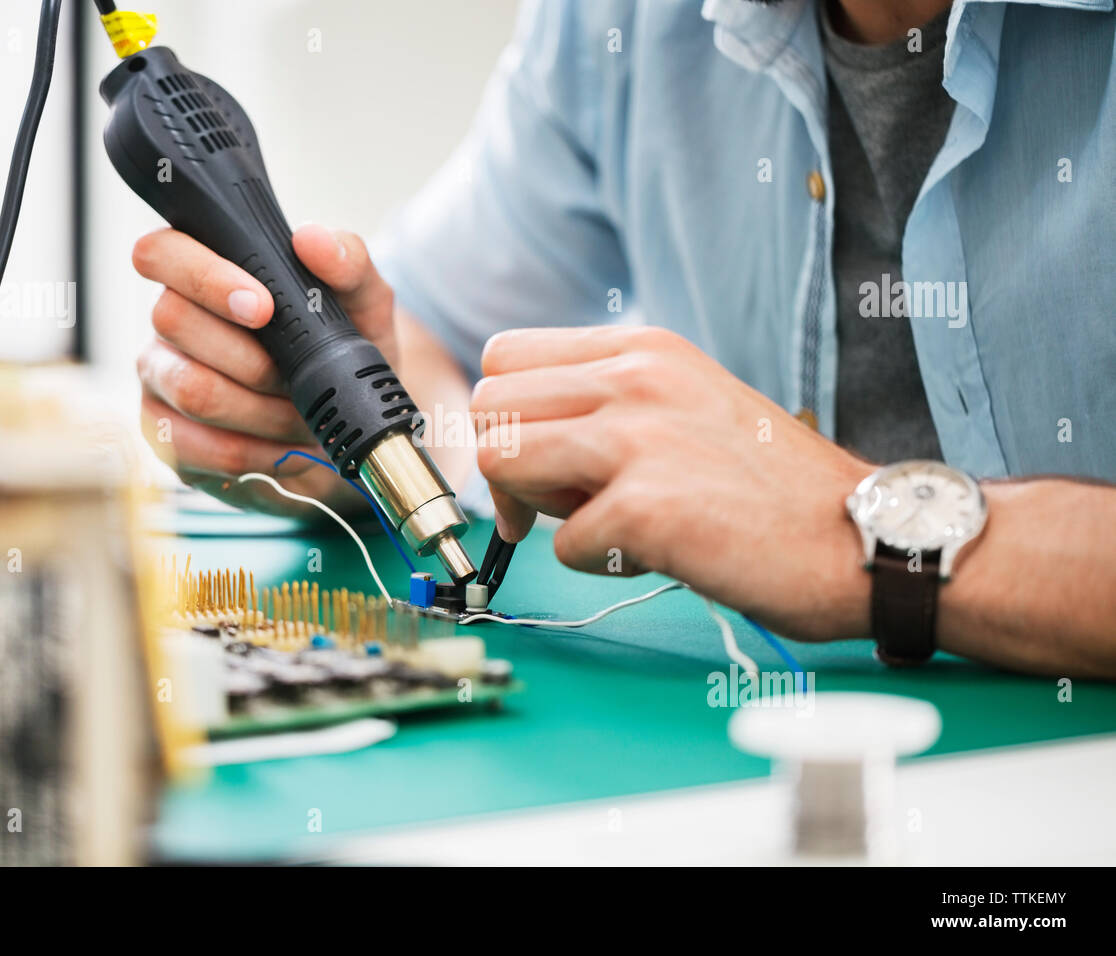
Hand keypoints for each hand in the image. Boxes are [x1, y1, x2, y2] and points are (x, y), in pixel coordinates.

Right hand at [133, 224, 396, 513]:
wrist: (346, 425)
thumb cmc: (342, 351)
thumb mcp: (362, 304)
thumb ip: (348, 261)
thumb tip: (311, 239)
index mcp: (205, 272)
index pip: (162, 253)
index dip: (204, 277)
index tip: (264, 307)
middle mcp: (170, 321)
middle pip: (173, 320)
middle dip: (253, 358)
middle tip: (297, 375)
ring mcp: (161, 378)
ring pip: (190, 388)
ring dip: (261, 409)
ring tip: (300, 414)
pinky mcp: (166, 436)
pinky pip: (193, 445)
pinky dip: (252, 452)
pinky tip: (283, 448)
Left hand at [470, 326, 873, 641]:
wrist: (864, 534)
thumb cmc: (773, 484)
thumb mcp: (689, 403)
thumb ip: (611, 403)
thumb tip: (527, 440)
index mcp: (642, 349)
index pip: (506, 356)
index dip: (508, 415)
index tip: (541, 460)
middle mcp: (634, 378)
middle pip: (487, 408)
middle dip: (509, 466)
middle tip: (559, 505)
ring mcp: (637, 439)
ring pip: (498, 460)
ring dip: (540, 509)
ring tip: (608, 525)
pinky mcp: (644, 508)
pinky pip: (561, 544)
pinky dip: (599, 563)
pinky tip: (659, 554)